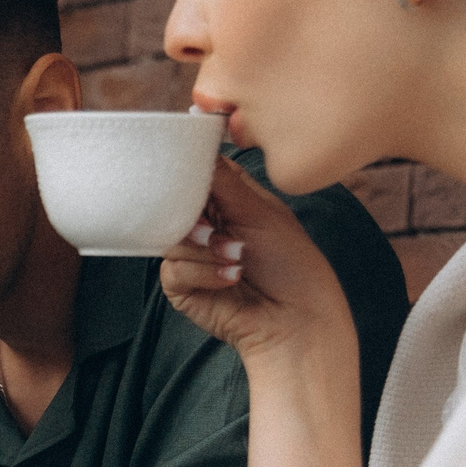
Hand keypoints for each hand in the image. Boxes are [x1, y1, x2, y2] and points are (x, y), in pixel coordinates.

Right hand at [158, 157, 356, 368]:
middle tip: (218, 226)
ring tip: (238, 257)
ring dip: (205, 248)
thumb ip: (224, 181)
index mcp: (230, 200)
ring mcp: (193, 255)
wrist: (295, 320)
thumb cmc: (291, 265)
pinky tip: (231, 278)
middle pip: (176, 204)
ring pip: (170, 238)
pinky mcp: (183, 285)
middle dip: (198, 216)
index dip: (192, 173)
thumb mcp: (261, 213)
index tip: (191, 174)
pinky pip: (173, 268)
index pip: (199, 173)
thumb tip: (196, 146)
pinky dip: (202, 272)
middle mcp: (208, 225)